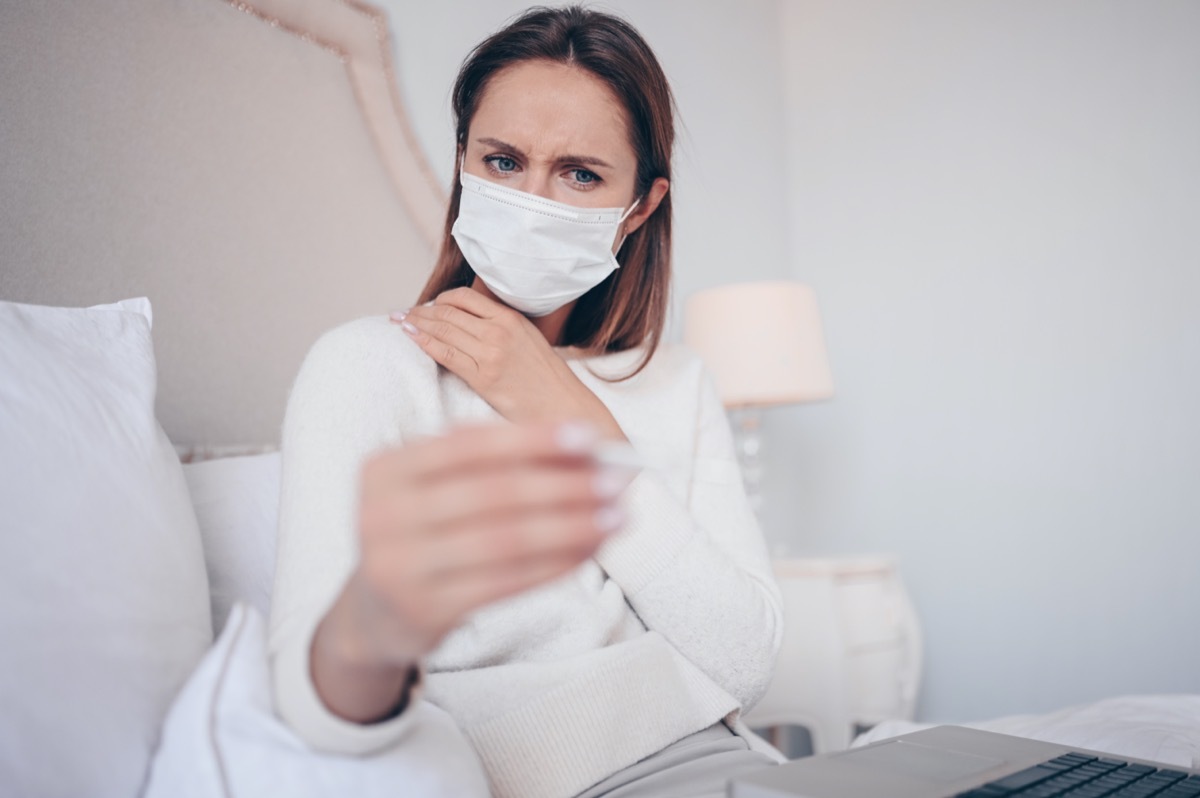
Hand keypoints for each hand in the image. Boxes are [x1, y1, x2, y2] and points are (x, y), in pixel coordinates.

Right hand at [324, 422, 624, 675]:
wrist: (373, 614)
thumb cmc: (423, 533)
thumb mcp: (433, 488)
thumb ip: (492, 462)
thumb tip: (582, 448)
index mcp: (386, 469)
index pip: (469, 445)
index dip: (533, 439)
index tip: (589, 438)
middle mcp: (383, 515)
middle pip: (493, 493)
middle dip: (564, 485)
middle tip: (617, 482)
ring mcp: (400, 567)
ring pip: (506, 540)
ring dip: (572, 526)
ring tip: (617, 518)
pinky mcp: (425, 610)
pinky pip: (507, 582)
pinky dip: (557, 564)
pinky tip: (590, 550)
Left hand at [393, 288, 623, 437]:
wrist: (563, 406)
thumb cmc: (546, 379)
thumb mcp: (528, 340)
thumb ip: (501, 327)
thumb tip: (467, 322)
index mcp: (511, 318)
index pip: (464, 297)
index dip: (439, 299)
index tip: (427, 306)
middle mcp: (500, 331)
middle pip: (448, 312)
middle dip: (421, 311)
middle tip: (404, 314)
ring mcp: (491, 353)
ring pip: (442, 329)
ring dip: (416, 324)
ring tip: (401, 323)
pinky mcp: (483, 377)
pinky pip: (445, 353)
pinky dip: (424, 342)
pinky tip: (411, 338)